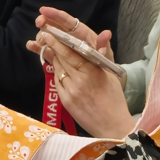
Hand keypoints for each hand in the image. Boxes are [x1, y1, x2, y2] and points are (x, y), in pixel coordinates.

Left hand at [24, 8, 133, 137]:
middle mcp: (80, 80)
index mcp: (94, 71)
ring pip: (57, 70)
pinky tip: (60, 70)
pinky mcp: (65, 101)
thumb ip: (101, 55)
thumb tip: (103, 34)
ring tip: (52, 51)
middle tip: (44, 36)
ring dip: (55, 60)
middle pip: (61, 59)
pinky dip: (58, 74)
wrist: (112, 125)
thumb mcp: (111, 74)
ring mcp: (71, 91)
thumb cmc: (115, 98)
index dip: (58, 42)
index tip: (48, 33)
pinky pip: (57, 82)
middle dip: (52, 47)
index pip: (72, 53)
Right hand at [29, 7, 114, 62]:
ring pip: (48, 36)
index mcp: (80, 33)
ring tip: (38, 41)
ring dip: (40, 35)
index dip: (55, 14)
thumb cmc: (102, 62)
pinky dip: (37, 47)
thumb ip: (104, 45)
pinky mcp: (55, 54)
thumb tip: (106, 33)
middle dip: (45, 22)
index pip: (67, 21)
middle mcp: (69, 36)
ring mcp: (61, 45)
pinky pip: (45, 49)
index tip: (43, 10)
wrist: (99, 78)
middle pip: (54, 25)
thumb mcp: (105, 54)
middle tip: (38, 23)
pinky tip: (30, 46)